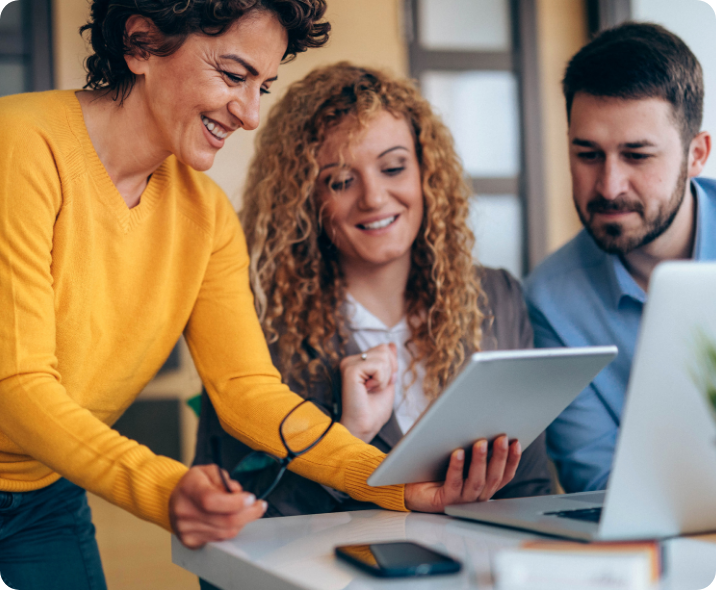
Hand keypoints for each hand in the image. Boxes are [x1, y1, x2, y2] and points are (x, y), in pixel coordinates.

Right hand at [169, 464, 266, 548]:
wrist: (174, 499)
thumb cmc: (195, 483)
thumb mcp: (208, 471)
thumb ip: (224, 479)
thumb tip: (238, 492)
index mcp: (189, 489)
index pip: (212, 500)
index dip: (235, 502)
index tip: (251, 498)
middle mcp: (184, 511)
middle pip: (224, 520)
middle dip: (249, 514)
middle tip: (260, 506)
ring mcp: (185, 530)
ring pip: (225, 532)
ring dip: (242, 522)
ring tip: (248, 511)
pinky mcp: (190, 541)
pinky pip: (219, 539)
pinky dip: (231, 530)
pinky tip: (233, 520)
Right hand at [339, 343, 397, 441]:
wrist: (365, 427)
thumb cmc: (373, 411)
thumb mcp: (387, 381)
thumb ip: (389, 362)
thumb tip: (391, 344)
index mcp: (357, 362)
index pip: (383, 349)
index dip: (390, 367)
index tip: (379, 385)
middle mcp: (351, 360)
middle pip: (384, 349)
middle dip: (388, 371)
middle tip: (375, 388)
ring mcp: (349, 364)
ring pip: (383, 356)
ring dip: (384, 377)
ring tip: (371, 389)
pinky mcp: (350, 370)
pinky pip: (378, 365)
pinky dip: (380, 380)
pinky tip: (368, 389)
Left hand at [403, 435, 520, 511]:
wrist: (410, 487)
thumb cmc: (435, 468)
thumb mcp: (458, 456)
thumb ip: (471, 447)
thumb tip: (482, 422)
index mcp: (483, 486)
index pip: (504, 475)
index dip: (512, 460)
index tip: (516, 442)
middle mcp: (475, 495)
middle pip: (493, 477)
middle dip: (499, 456)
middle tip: (502, 437)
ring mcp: (461, 500)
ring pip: (476, 481)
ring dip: (480, 461)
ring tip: (481, 442)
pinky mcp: (444, 500)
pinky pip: (453, 483)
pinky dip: (457, 467)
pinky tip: (457, 452)